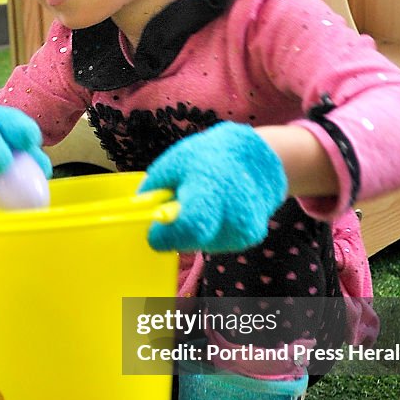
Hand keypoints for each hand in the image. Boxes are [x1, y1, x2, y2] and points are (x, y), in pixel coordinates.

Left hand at [140, 121, 286, 252]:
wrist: (260, 156)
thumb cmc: (211, 155)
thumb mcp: (176, 161)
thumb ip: (155, 186)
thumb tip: (138, 208)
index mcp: (211, 190)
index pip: (188, 229)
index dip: (164, 236)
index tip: (154, 231)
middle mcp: (233, 214)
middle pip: (193, 241)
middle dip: (177, 232)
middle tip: (176, 214)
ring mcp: (245, 228)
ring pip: (205, 244)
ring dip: (195, 232)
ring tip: (202, 205)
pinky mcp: (251, 237)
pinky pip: (219, 242)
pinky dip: (211, 232)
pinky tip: (217, 211)